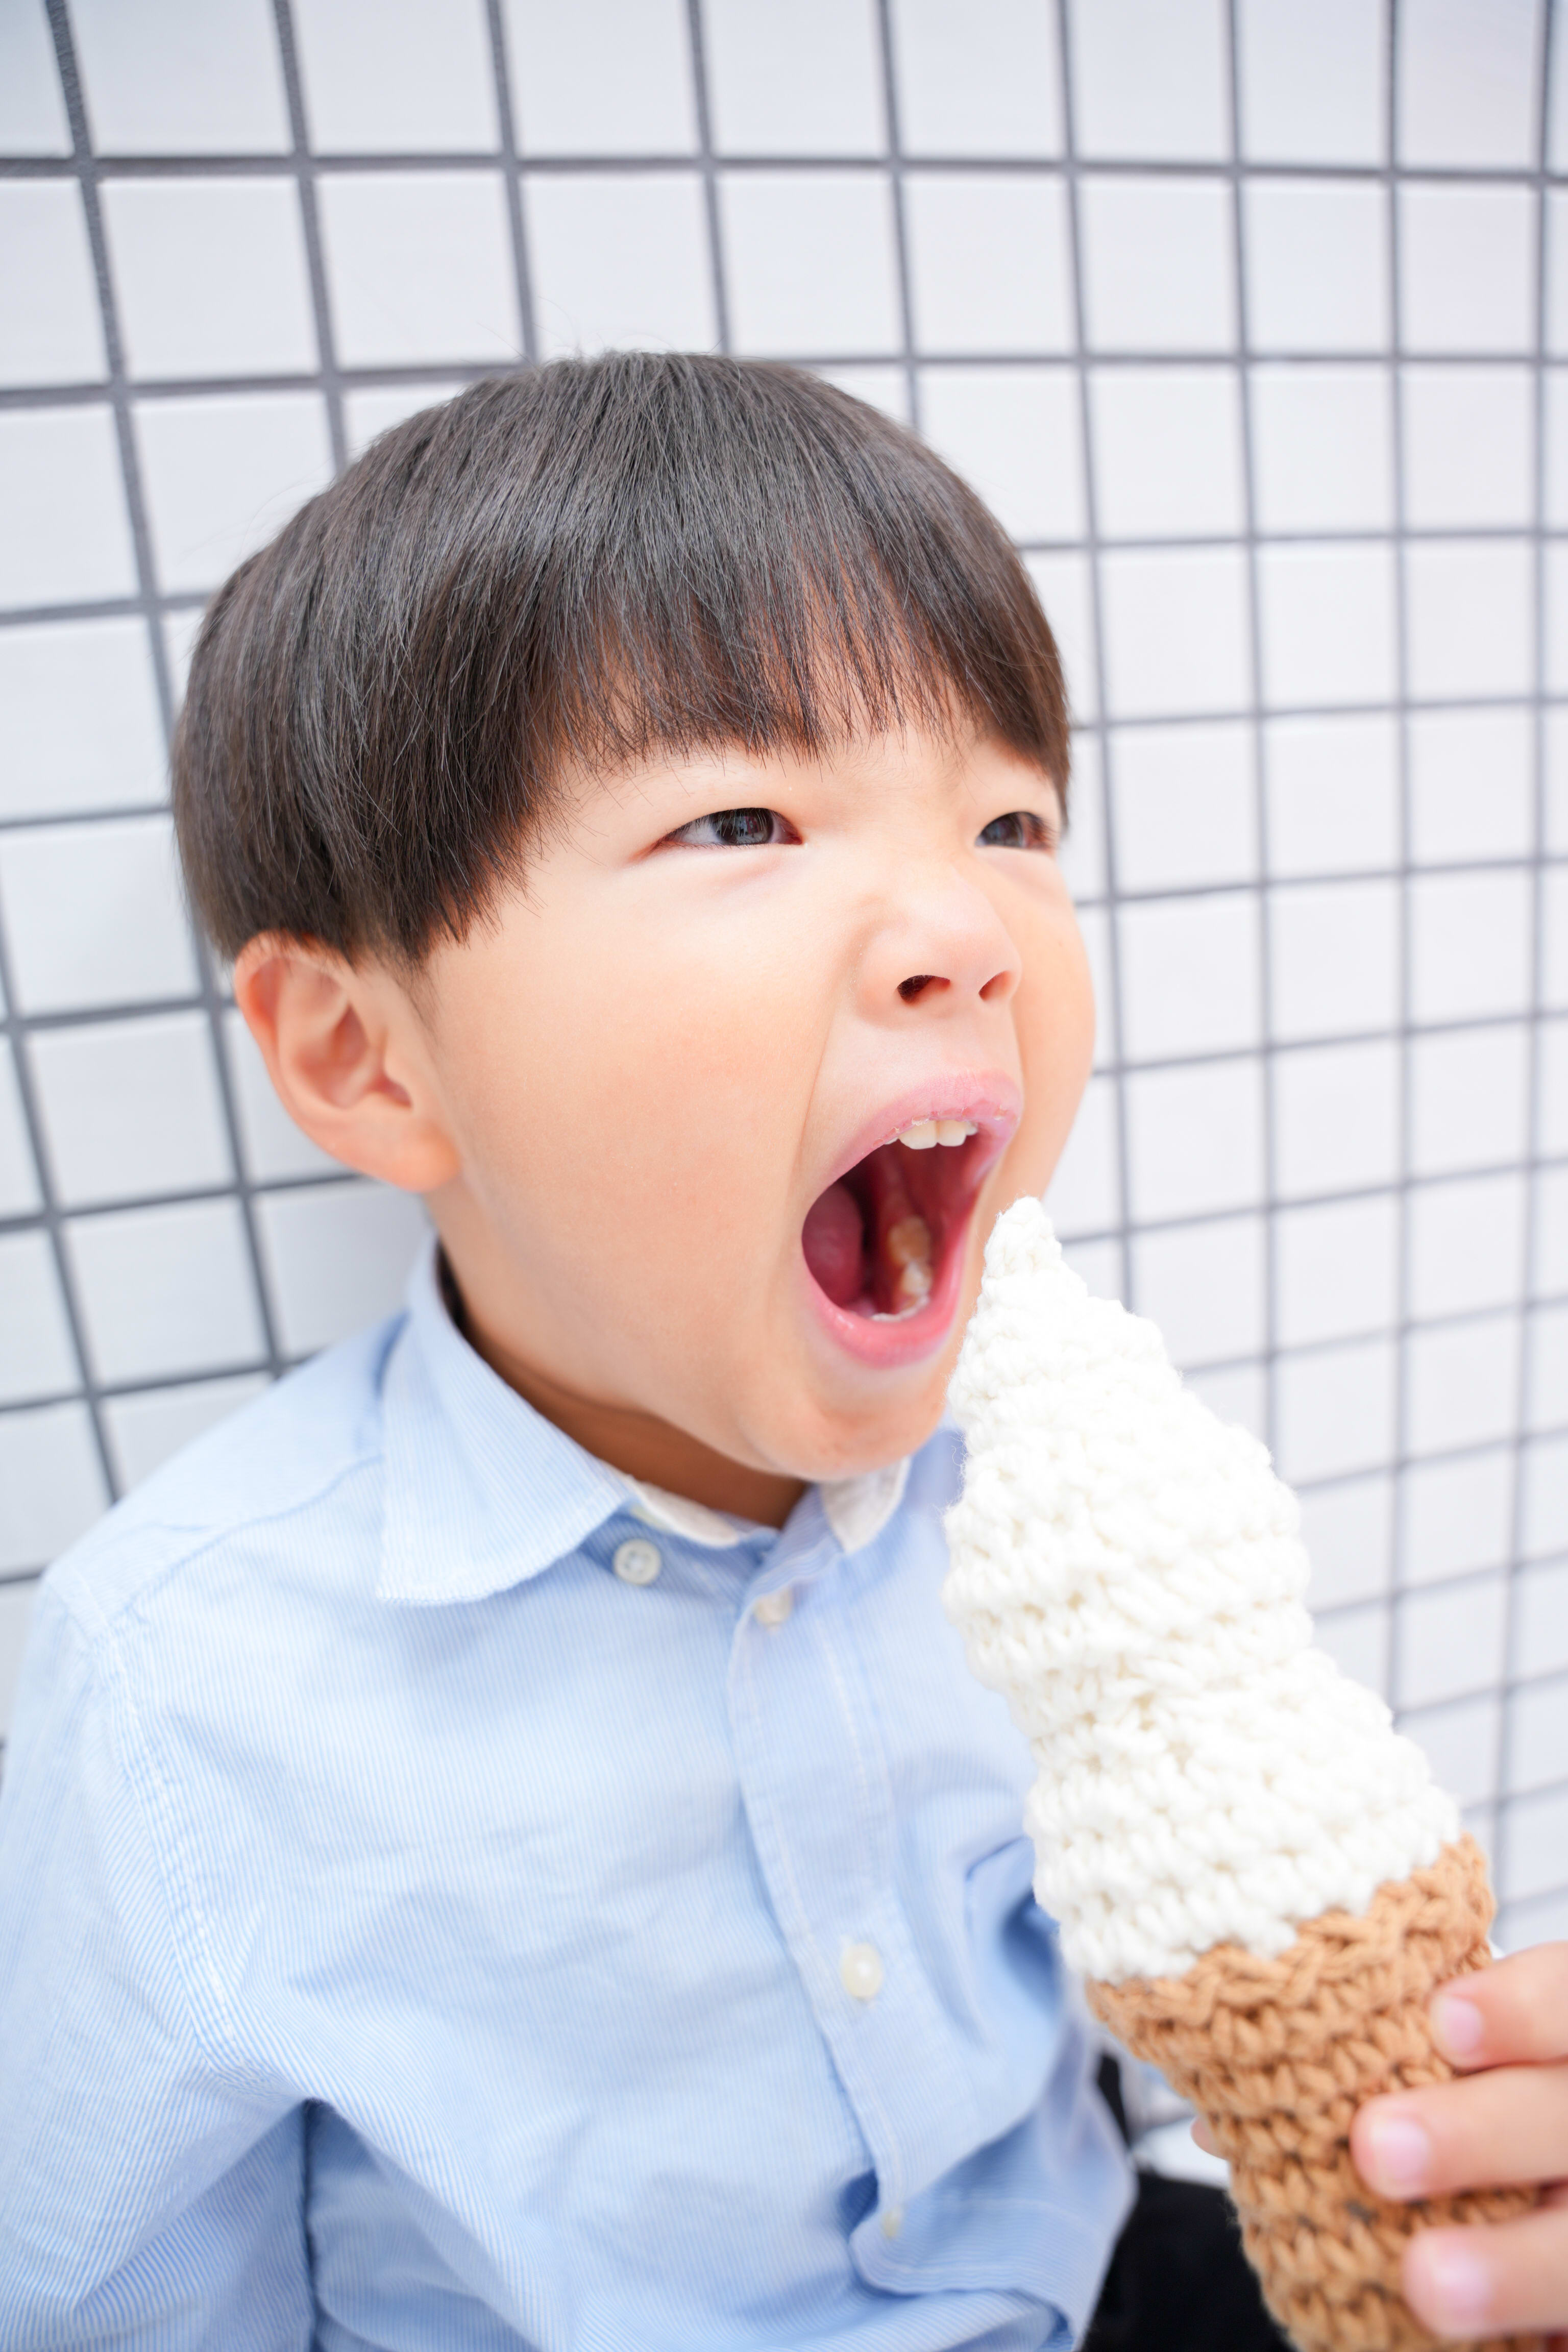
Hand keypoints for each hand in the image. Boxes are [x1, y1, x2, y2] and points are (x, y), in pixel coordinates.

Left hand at [1190, 1947, 1567, 2341]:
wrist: (1517, 2191)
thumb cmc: (1464, 2112)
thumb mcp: (1434, 2073)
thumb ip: (1357, 2076)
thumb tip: (1221, 2128)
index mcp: (1562, 2042)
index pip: (1564, 1999)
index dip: (1517, 2006)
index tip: (1442, 2021)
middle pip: (1562, 2114)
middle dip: (1476, 2131)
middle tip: (1376, 2149)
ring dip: (1507, 2264)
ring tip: (1424, 2280)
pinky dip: (1526, 2334)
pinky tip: (1465, 2342)